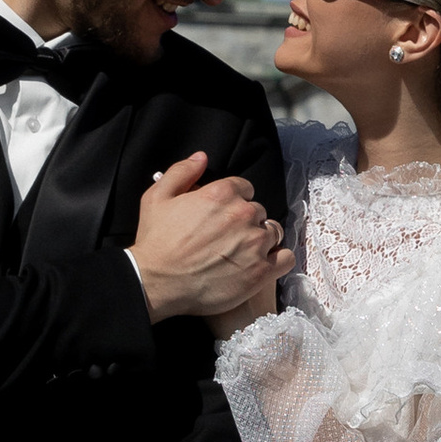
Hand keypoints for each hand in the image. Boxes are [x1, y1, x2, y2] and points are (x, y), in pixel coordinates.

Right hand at [130, 151, 290, 325]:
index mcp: (222, 193)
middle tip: (228, 237)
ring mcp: (255, 244)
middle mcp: (243, 215)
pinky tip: (263, 263)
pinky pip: (285, 258)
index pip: (245, 188)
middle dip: (246, 221)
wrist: (156, 284)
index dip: (234, 201)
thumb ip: (182, 172)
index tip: (223, 215)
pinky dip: (277, 259)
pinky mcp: (261, 271)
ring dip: (262, 239)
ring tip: (243, 252)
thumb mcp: (156, 197)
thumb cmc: (155, 242)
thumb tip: (201, 157)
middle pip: (258, 211)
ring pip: (273, 232)